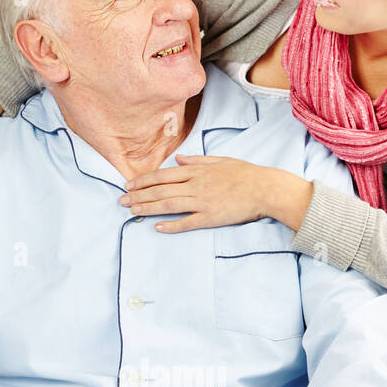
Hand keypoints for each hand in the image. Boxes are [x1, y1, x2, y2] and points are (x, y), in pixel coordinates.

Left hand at [120, 154, 312, 233]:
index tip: (129, 185)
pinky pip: (187, 222)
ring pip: (168, 205)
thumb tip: (178, 159)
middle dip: (138, 195)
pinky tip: (157, 227)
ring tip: (132, 211)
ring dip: (148, 208)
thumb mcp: (219, 160)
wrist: (264, 188)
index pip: (163, 175)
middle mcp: (195, 185)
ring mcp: (202, 202)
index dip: (144, 181)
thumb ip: (197, 160)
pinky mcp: (210, 217)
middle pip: (161, 190)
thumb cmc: (244, 173)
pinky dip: (171, 225)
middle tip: (121, 201)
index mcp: (196, 170)